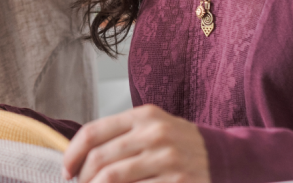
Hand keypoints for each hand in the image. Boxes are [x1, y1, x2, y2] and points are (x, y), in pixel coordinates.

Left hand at [64, 105, 208, 182]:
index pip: (92, 132)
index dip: (72, 154)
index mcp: (144, 115)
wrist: (225, 158)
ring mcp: (168, 159)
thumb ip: (120, 135)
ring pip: (113, 179)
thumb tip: (78, 156)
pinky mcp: (178, 182)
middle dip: (83, 179)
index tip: (66, 170)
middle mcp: (155, 134)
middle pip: (100, 160)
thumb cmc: (180, 144)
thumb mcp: (153, 127)